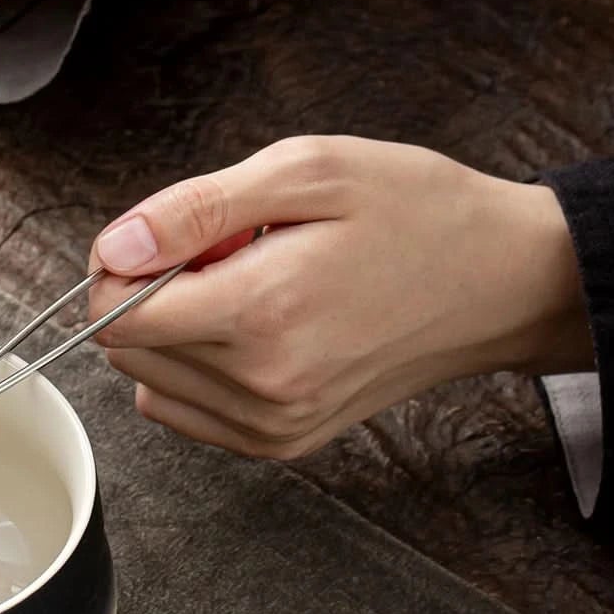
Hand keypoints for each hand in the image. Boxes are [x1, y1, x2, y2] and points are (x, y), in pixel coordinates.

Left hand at [88, 136, 593, 457]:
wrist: (500, 282)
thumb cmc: (416, 214)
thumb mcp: (309, 171)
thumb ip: (195, 210)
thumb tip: (113, 247)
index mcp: (263, 312)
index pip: (114, 314)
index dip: (121, 265)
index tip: (167, 236)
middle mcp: (262, 384)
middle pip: (125, 349)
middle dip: (150, 294)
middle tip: (225, 253)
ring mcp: (272, 424)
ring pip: (149, 382)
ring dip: (175, 332)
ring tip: (251, 288)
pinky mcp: (281, 442)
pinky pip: (184, 411)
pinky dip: (195, 369)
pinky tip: (253, 330)